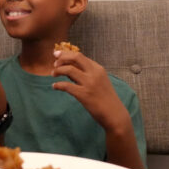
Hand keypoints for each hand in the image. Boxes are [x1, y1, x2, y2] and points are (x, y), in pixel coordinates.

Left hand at [52, 49, 145, 168]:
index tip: (58, 55)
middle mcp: (94, 73)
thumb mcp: (99, 81)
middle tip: (54, 63)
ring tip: (53, 74)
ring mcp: (89, 83)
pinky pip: (66, 86)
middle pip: (75, 57)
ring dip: (58, 71)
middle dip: (62, 57)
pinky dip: (58, 85)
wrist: (114, 114)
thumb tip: (67, 67)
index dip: (67, 54)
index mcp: (98, 69)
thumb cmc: (105, 98)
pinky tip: (54, 86)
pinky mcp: (84, 95)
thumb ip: (86, 73)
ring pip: (69, 69)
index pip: (80, 56)